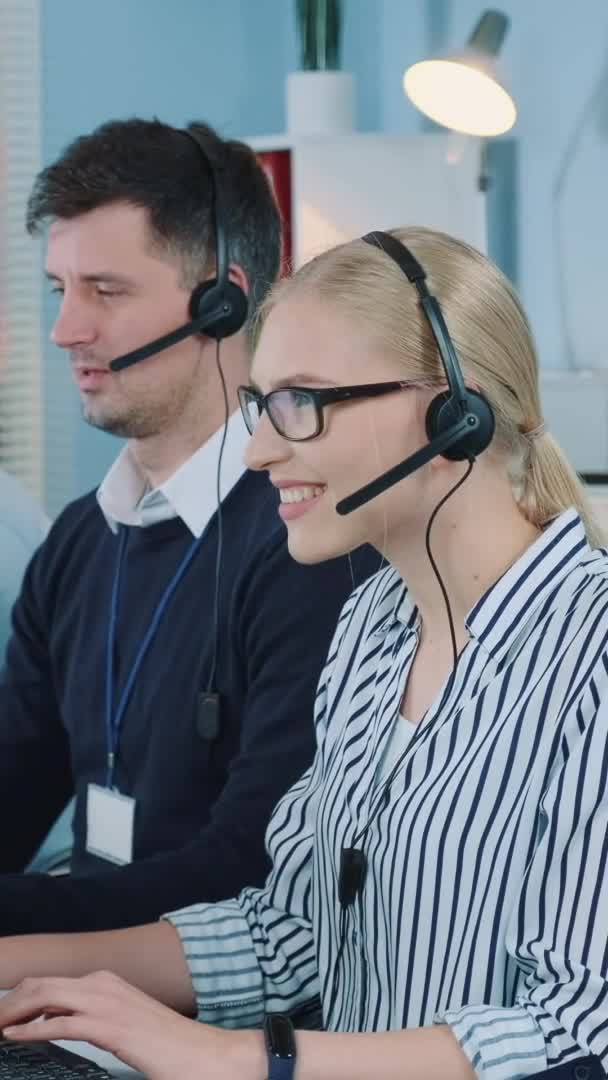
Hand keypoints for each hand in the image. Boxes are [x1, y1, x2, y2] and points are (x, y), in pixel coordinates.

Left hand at [0, 971, 265, 1079]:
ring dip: (13, 1009)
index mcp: (108, 983)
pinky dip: (30, 1028)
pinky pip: (59, 1024)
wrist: (207, 1056)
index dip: (22, 996)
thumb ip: (96, 1020)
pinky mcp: (111, 1026)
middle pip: (42, 983)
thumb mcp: (125, 1026)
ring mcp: (108, 1002)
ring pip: (45, 995)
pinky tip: (13, 1036)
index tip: (4, 1014)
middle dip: (10, 999)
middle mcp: (105, 984)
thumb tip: (65, 1022)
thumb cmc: (170, 1047)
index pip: (52, 982)